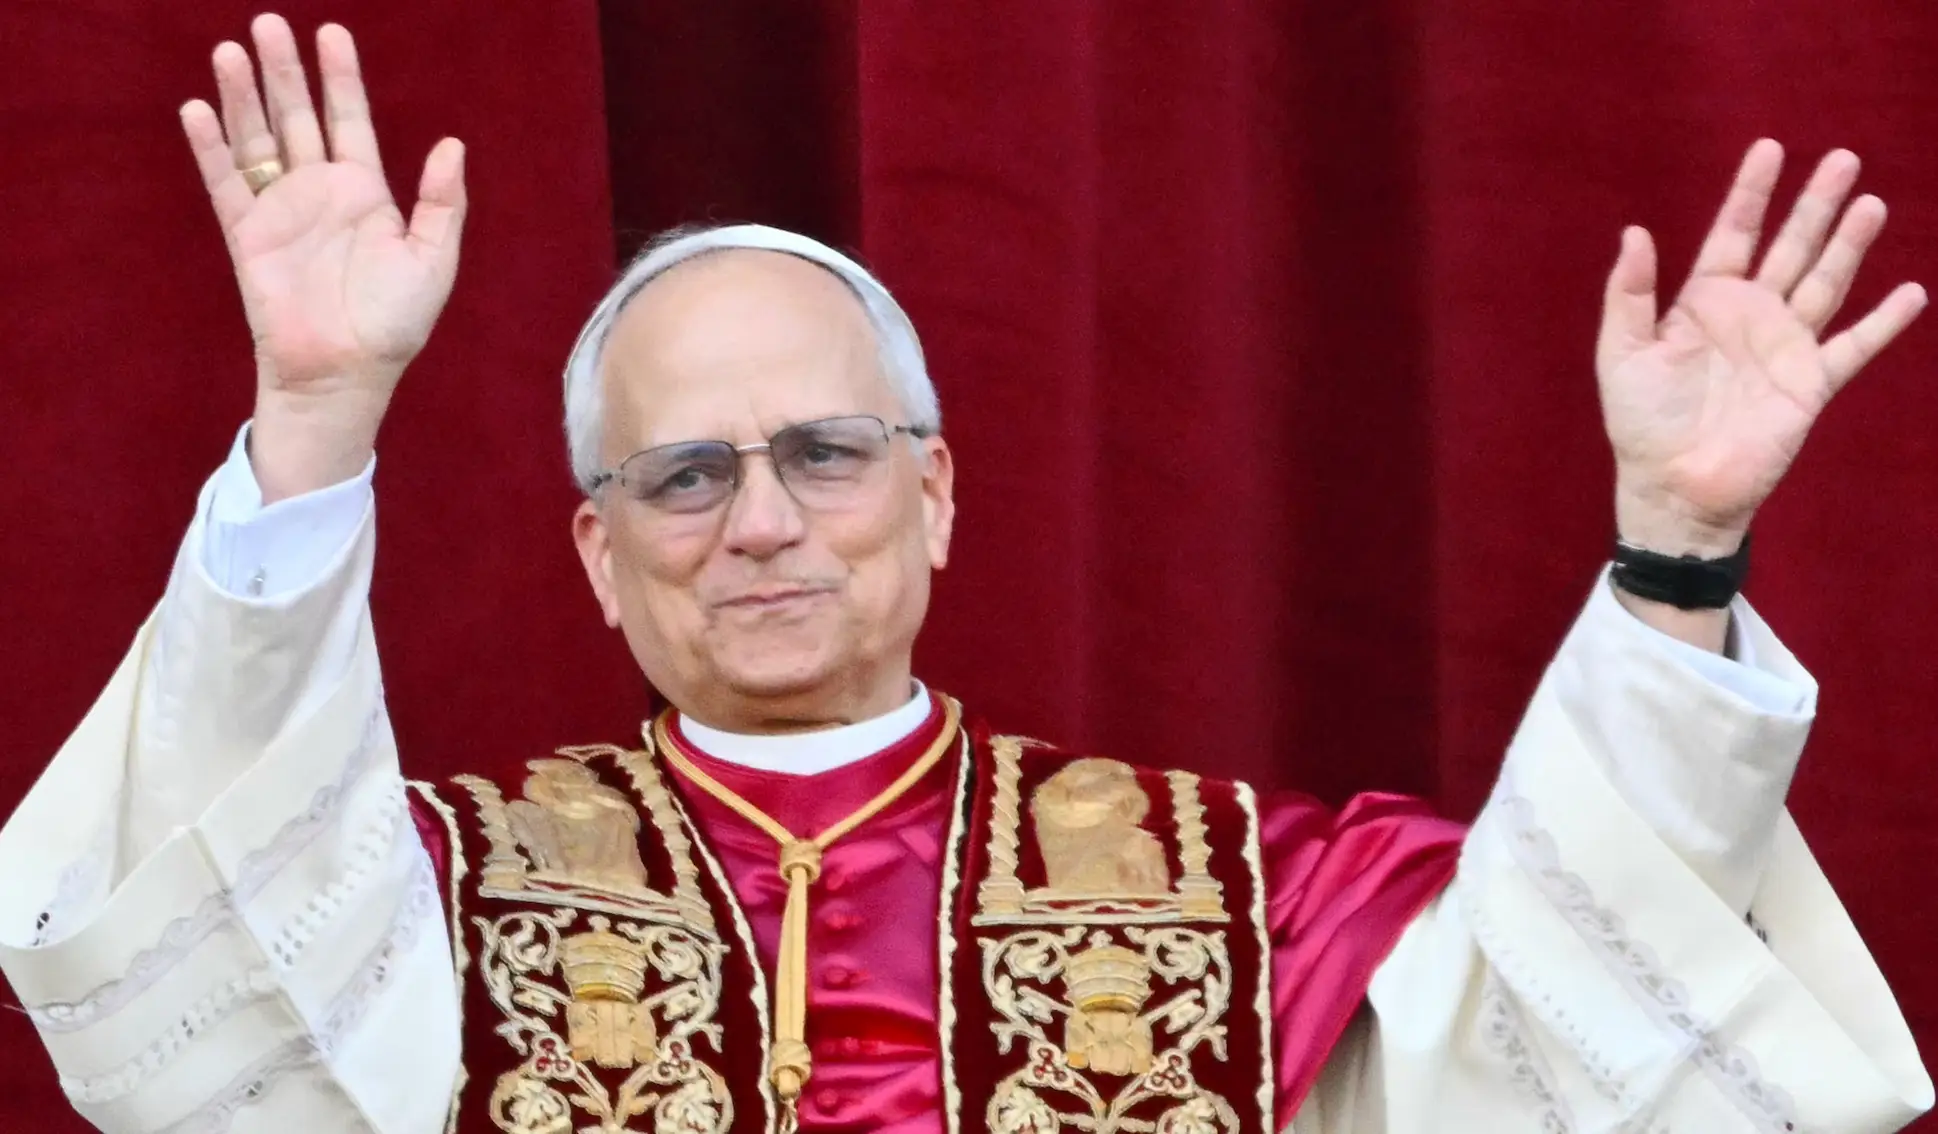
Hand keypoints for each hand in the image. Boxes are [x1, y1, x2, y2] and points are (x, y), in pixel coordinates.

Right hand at [180, 15, 466, 498]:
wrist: (345, 372)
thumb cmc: (393, 324)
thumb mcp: (432, 260)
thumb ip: (442, 202)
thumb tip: (452, 143)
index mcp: (367, 193)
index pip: (350, 120)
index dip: (341, 78)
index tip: (332, 33)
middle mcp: (320, 192)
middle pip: (298, 117)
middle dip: (285, 72)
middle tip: (269, 24)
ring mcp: (281, 211)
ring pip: (258, 140)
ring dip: (244, 97)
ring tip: (232, 50)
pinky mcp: (248, 236)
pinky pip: (227, 183)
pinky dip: (212, 148)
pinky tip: (199, 109)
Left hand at [1596, 139, 1924, 556]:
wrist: (1675, 489)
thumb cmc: (1641, 424)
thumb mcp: (1623, 354)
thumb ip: (1629, 294)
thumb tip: (1634, 232)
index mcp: (1703, 303)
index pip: (1732, 235)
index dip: (1750, 193)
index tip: (1770, 147)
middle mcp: (1750, 317)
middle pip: (1790, 247)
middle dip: (1814, 204)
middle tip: (1844, 158)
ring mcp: (1784, 348)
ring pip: (1825, 282)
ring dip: (1849, 245)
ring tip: (1872, 203)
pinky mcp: (1810, 384)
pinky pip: (1853, 347)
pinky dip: (1883, 323)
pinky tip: (1910, 293)